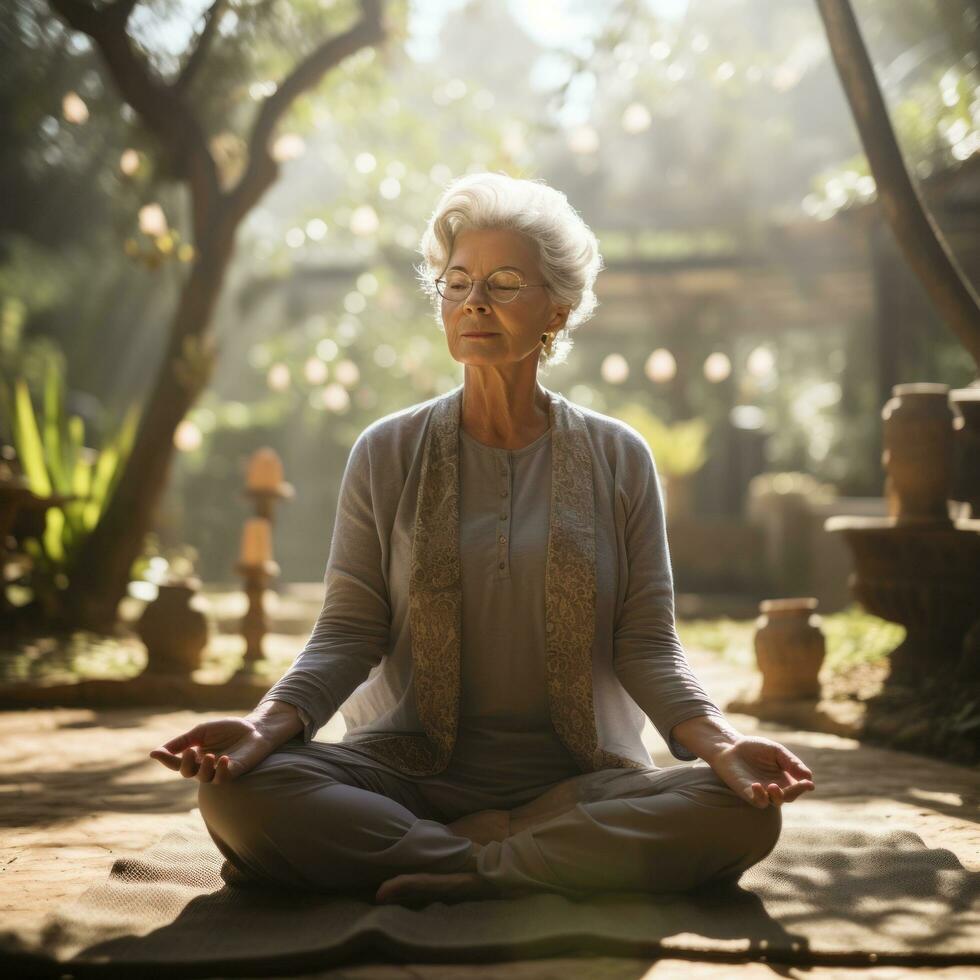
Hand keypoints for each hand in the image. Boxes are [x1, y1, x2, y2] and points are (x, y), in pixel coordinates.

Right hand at [149, 717, 279, 783]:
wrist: (254, 728)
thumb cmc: (228, 729)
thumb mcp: (201, 732)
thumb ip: (181, 742)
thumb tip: (155, 753)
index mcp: (195, 756)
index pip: (176, 763)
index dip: (166, 759)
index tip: (157, 753)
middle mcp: (205, 766)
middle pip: (188, 773)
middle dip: (186, 764)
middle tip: (190, 750)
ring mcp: (219, 771)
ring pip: (204, 778)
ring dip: (204, 768)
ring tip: (211, 755)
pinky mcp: (234, 772)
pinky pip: (223, 778)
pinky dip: (220, 770)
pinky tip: (224, 759)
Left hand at [707, 735, 814, 808]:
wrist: (729, 746)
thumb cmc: (753, 748)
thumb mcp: (776, 751)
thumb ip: (791, 762)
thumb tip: (809, 776)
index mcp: (784, 777)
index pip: (798, 787)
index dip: (804, 786)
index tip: (808, 783)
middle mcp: (775, 787)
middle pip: (790, 796)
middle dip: (795, 792)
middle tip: (798, 785)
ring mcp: (762, 792)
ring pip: (775, 801)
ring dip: (778, 796)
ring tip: (773, 786)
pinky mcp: (748, 793)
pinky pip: (758, 801)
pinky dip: (760, 796)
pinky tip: (756, 785)